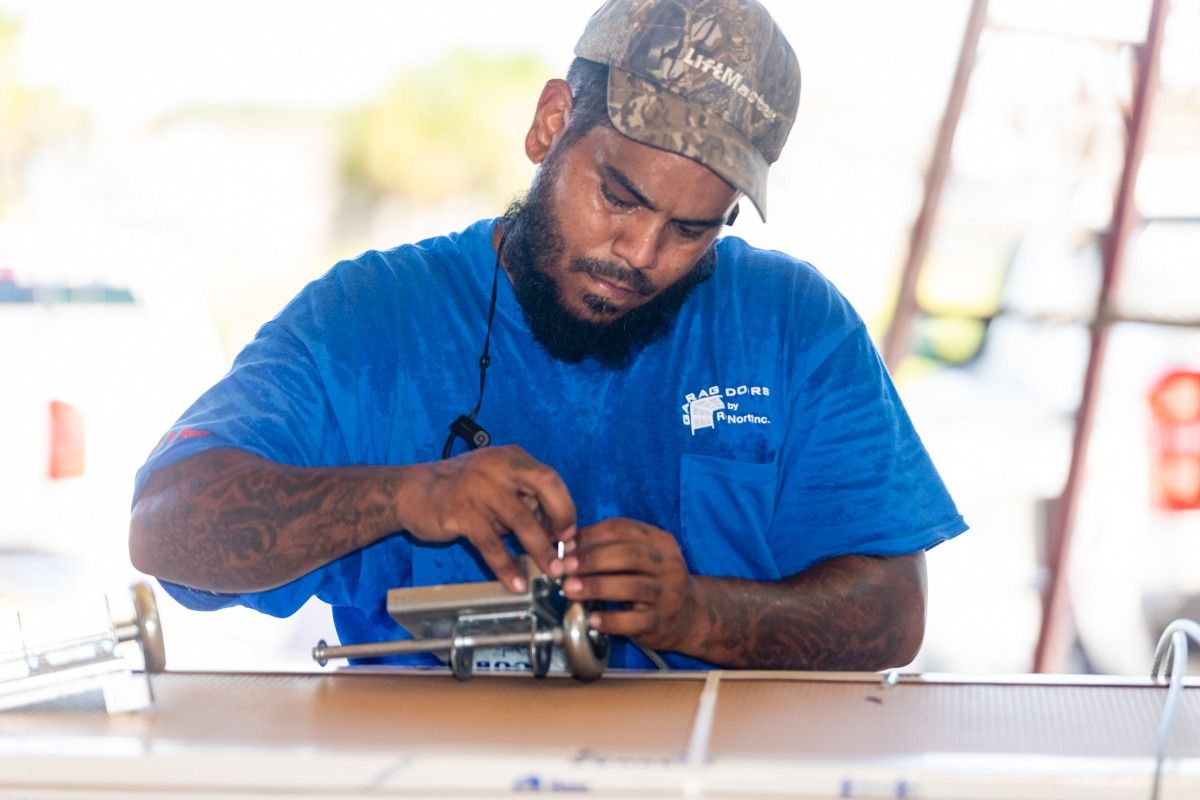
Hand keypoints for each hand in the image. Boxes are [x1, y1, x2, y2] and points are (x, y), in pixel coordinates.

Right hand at [402, 445, 575, 591]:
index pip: (550, 479)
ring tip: (550, 572)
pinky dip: (506, 567)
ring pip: (521, 521)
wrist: (411, 491)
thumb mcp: (495, 482)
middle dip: (561, 522)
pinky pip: (491, 545)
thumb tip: (555, 529)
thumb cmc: (460, 489)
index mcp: (511, 458)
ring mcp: (479, 488)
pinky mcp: (462, 512)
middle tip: (566, 551)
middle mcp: (498, 467)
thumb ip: (522, 498)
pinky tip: (516, 583)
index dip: (565, 507)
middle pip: (544, 489)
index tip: (569, 534)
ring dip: (540, 550)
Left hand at [561, 518, 698, 651]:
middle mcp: (668, 565)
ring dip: (596, 586)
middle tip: (565, 567)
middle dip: (592, 559)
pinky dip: (611, 620)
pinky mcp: (661, 622)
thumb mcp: (642, 557)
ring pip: (631, 586)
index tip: (567, 545)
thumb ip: (611, 547)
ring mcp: (667, 594)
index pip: (624, 529)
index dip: (592, 535)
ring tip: (570, 589)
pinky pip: (634, 621)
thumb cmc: (654, 581)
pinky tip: (592, 619)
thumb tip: (569, 545)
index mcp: (660, 541)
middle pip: (629, 555)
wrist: (689, 615)